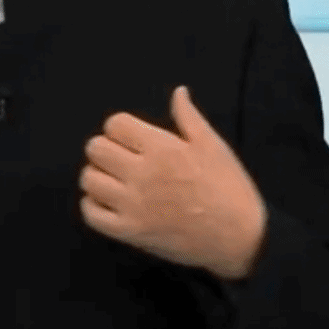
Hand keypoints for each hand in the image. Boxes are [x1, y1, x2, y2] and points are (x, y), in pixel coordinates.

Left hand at [80, 85, 266, 280]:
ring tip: (112, 180)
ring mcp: (134, 206)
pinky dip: (92, 205)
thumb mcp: (213, 146)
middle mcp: (143, 175)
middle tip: (118, 158)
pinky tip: (107, 202)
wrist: (239, 237)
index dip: (120, 127)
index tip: (130, 138)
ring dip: (96, 176)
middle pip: (96, 149)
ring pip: (89, 180)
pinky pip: (91, 214)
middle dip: (104, 148)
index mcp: (163, 149)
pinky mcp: (130, 232)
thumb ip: (189, 117)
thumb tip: (178, 91)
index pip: (115, 124)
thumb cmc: (228, 188)